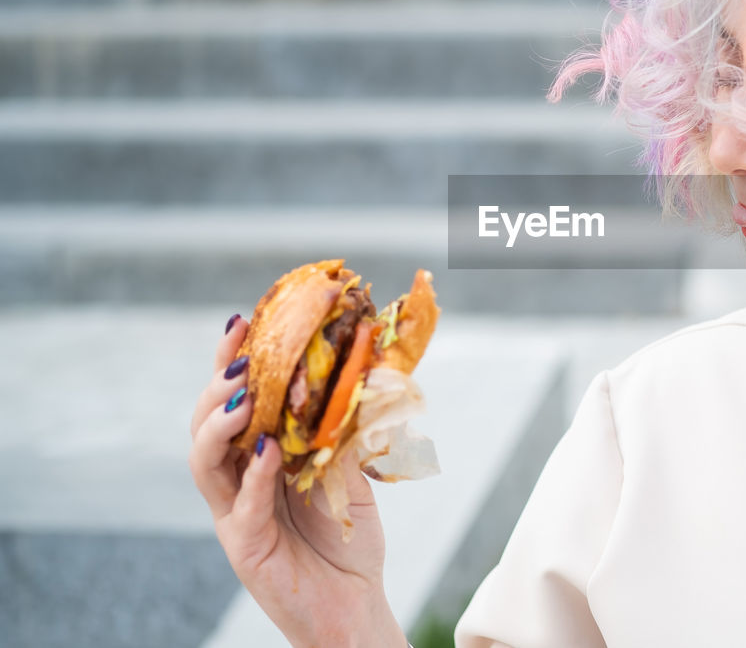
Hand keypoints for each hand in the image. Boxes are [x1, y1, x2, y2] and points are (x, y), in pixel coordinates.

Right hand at [188, 315, 405, 647]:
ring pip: (203, 461)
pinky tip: (267, 450)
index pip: (235, 402)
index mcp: (258, 459)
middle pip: (206, 423)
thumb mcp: (350, 476)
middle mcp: (236, 481)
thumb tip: (360, 376)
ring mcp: (233, 514)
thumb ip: (343, 434)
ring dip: (220, 424)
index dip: (232, 363)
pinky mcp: (243, 547)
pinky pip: (239, 506)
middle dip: (219, 384)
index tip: (243, 321)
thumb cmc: (347, 542)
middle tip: (242, 356)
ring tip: (244, 397)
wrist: (354, 606)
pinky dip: (252, 475)